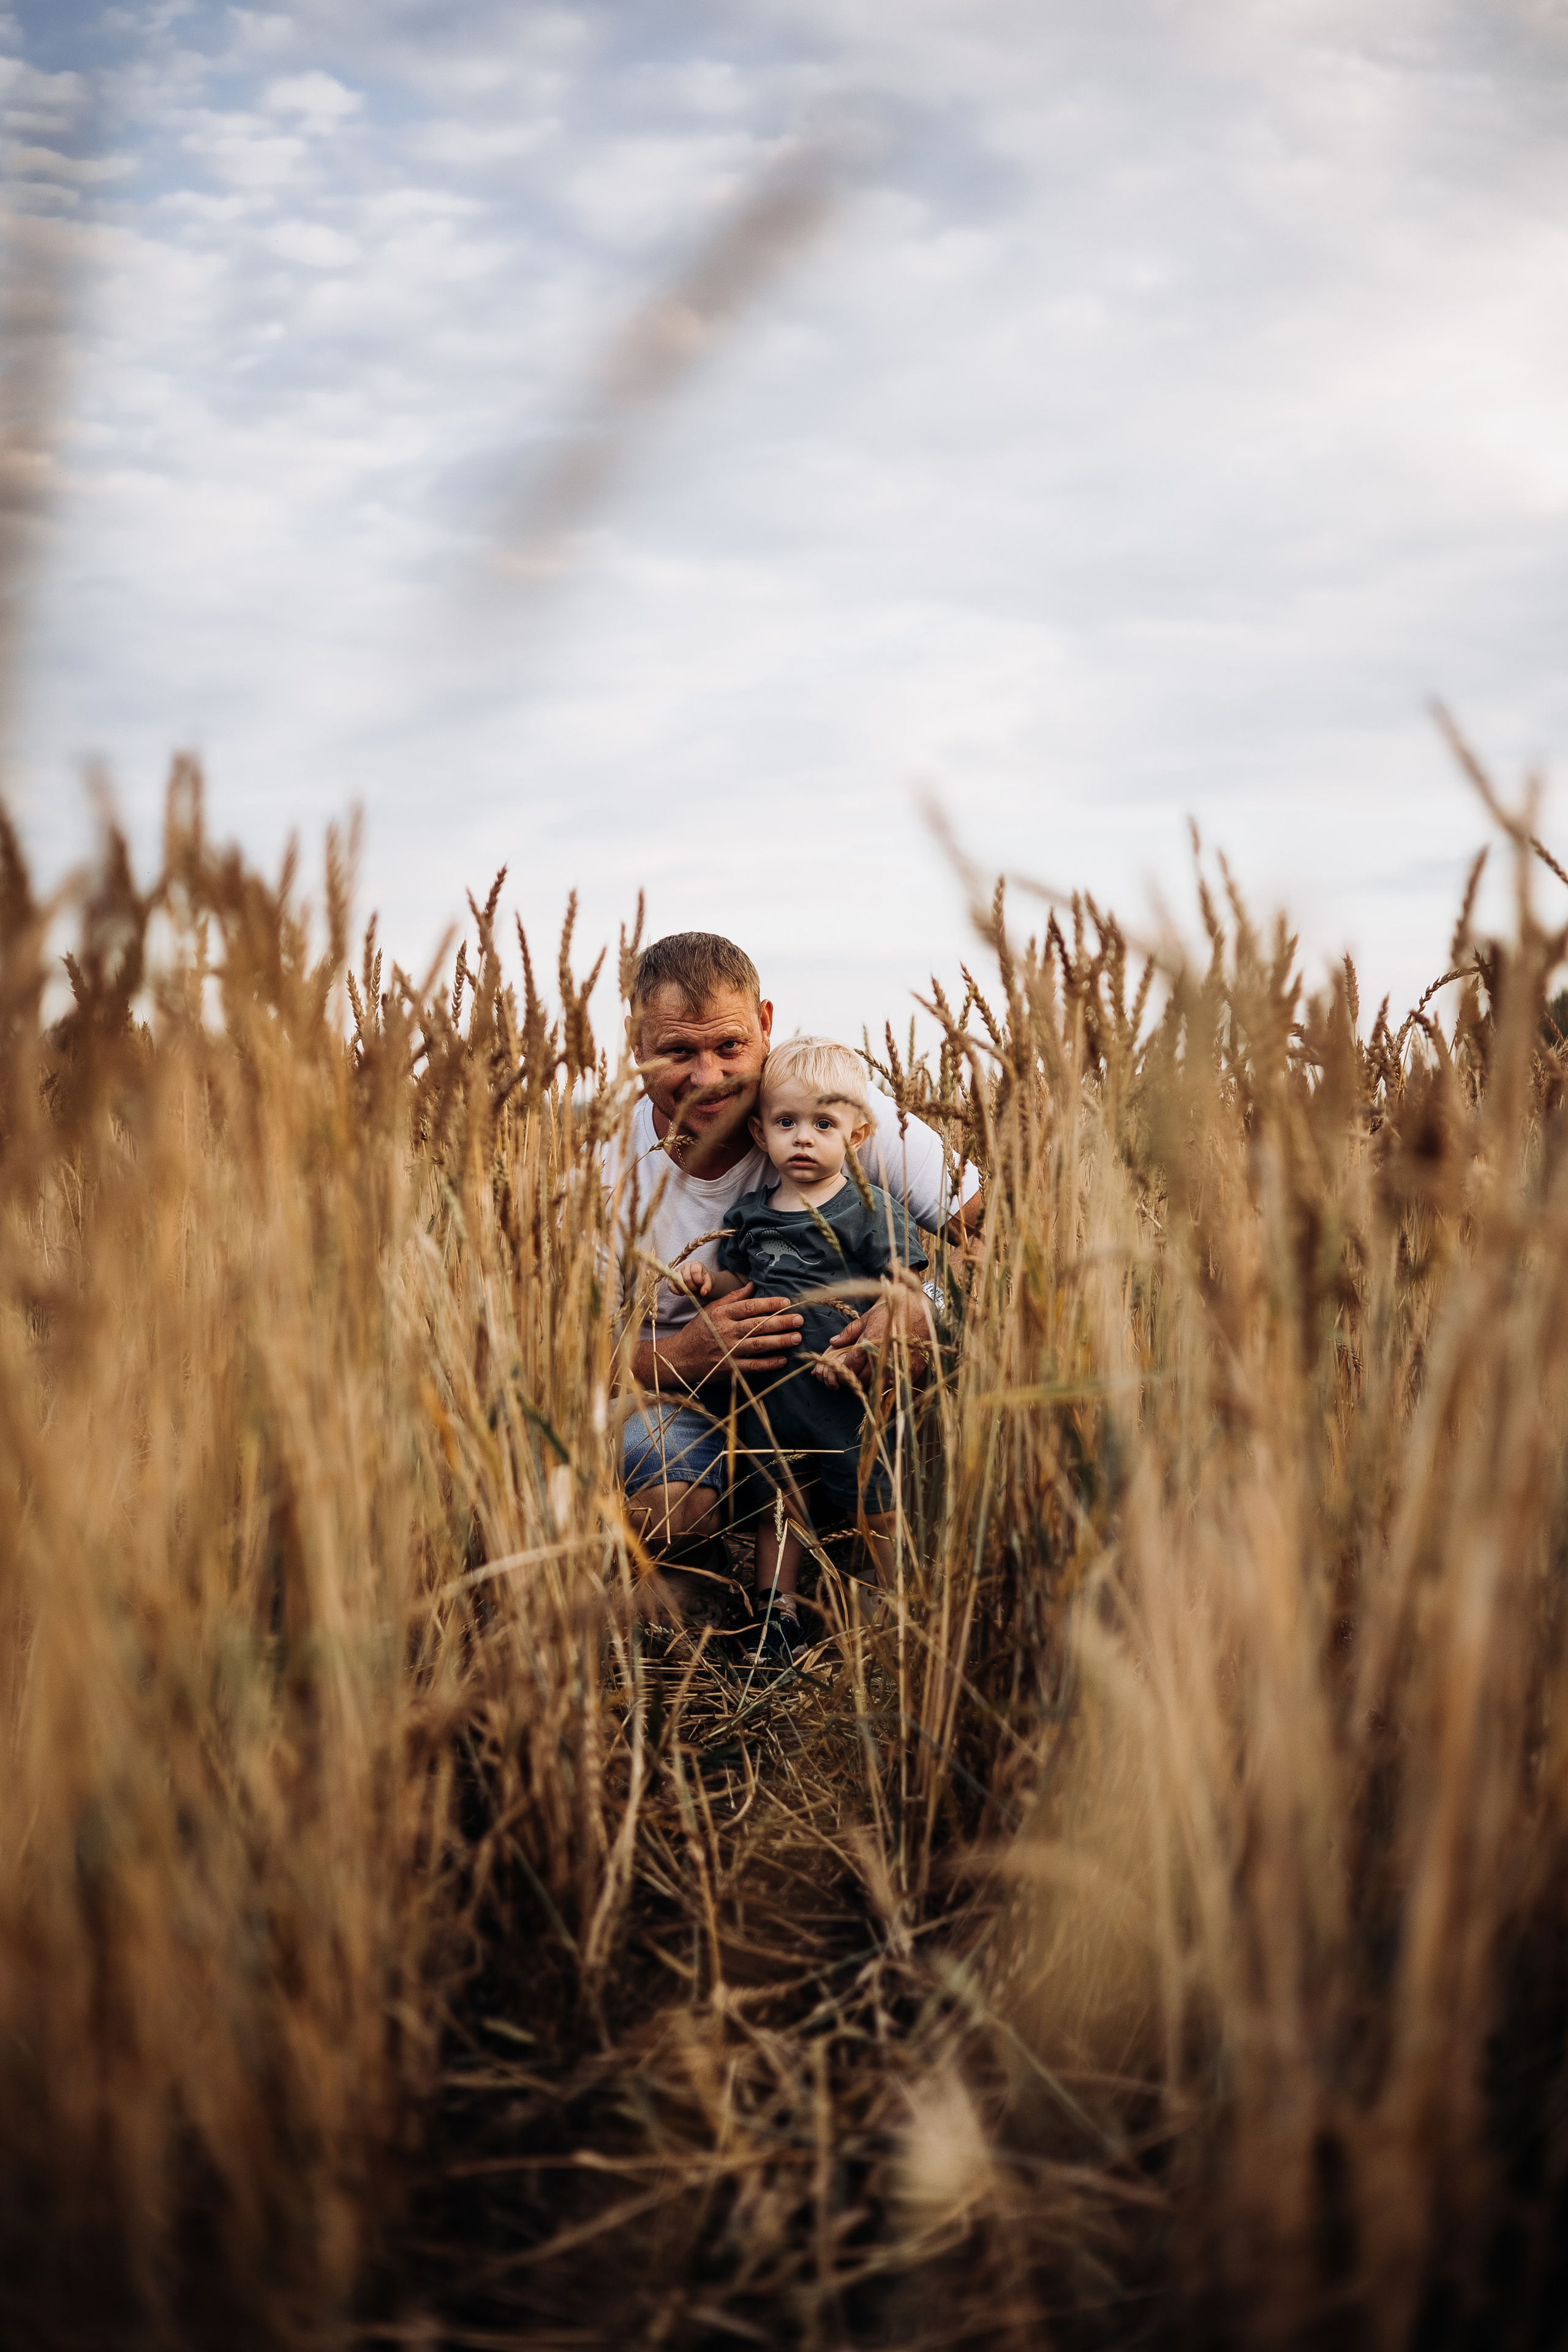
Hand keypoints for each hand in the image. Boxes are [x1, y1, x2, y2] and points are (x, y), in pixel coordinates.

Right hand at [635, 1281, 802, 1385]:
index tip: (787, 1302)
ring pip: (758, 1344)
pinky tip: (782, 1359)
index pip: (749, 1306)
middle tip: (799, 1320)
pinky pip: (752, 1365)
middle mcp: (725, 1331)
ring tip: (797, 1337)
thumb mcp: (712, 1309)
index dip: (769, 1304)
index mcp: (722, 1314)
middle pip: (757, 1325)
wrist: (680, 1356)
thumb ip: (733, 1297)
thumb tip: (752, 1285)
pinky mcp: (729, 1368)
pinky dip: (768, 1363)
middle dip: (781, 1322)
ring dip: (779, 1341)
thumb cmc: (699, 1330)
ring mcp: (728, 1350)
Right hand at [666, 1259, 711, 1298]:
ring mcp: (677, 1271)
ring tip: (690, 1291)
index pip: (695, 1271)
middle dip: (692, 1287)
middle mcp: (685, 1266)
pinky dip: (676, 1291)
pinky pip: (670, 1285)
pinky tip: (682, 1293)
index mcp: (695, 1264)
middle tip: (695, 1289)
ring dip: (684, 1290)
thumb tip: (703, 1293)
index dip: (698, 1280)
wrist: (697, 1280)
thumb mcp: (708, 1281)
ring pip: (678, 1282)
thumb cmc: (702, 1278)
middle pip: (687, 1278)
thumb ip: (707, 1286)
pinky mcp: (671, 1278)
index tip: (700, 1284)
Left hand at [825, 1279, 930, 1381]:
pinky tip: (886, 1375)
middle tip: (855, 1374)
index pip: (850, 1366)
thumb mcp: (869, 1317)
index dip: (843, 1371)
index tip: (842, 1371)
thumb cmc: (893, 1311)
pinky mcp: (911, 1371)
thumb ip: (850, 1332)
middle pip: (862, 1379)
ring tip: (870, 1375)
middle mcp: (882, 1356)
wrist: (923, 1309)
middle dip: (855, 1378)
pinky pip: (895, 1385)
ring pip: (878, 1385)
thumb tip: (833, 1342)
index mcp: (869, 1342)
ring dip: (871, 1383)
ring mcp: (898, 1365)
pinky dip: (888, 1383)